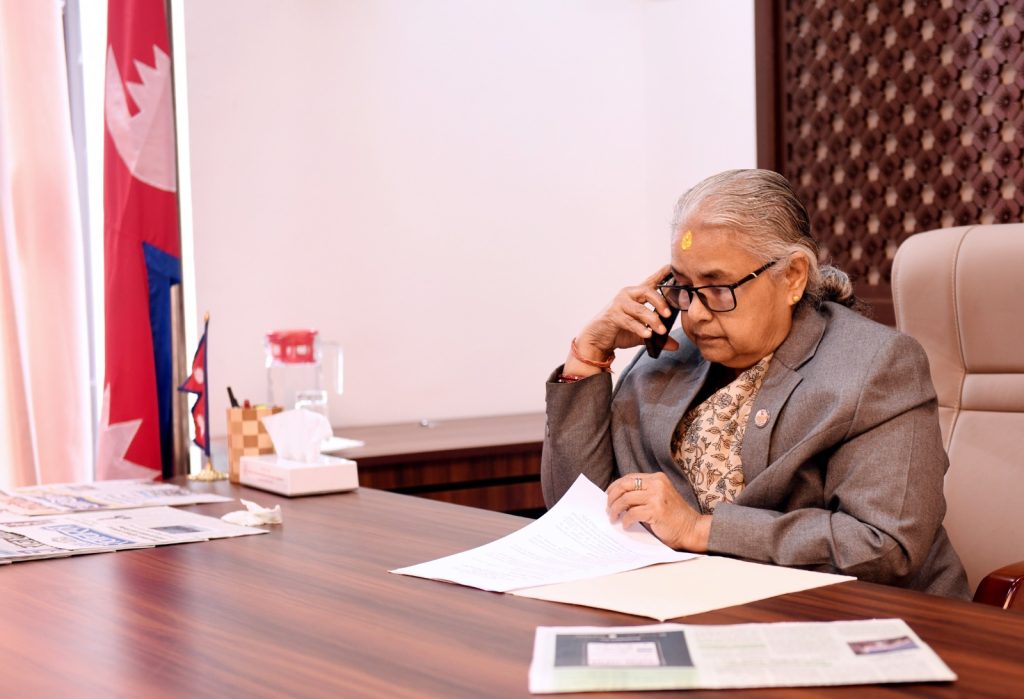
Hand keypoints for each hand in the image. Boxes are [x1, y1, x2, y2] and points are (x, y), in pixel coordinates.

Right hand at [566, 266, 680, 373]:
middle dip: (661, 302)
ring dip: (653, 320)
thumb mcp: (642, 333)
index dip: (662, 274)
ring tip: (662, 331)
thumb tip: (675, 345)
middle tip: (669, 314)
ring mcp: (619, 304)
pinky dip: (640, 328)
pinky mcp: (613, 315)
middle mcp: (628, 295)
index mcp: (636, 295)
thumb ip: (658, 336)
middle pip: (648, 291)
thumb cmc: (620, 331)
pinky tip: (648, 334)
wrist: (598, 339)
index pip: (651, 282)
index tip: (672, 267)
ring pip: (640, 308)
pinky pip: (630, 321)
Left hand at [606, 472, 710, 551]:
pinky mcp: (656, 511)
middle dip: (612, 498)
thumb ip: (642, 494)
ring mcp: (657, 497)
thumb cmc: (673, 516)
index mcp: (657, 478)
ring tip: (614, 518)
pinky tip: (626, 525)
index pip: (629, 478)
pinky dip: (625, 520)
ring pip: (625, 499)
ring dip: (615, 510)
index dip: (615, 486)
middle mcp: (657, 484)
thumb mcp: (658, 498)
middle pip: (624, 486)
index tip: (608, 496)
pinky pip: (632, 514)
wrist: (691, 529)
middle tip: (608, 508)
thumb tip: (617, 498)